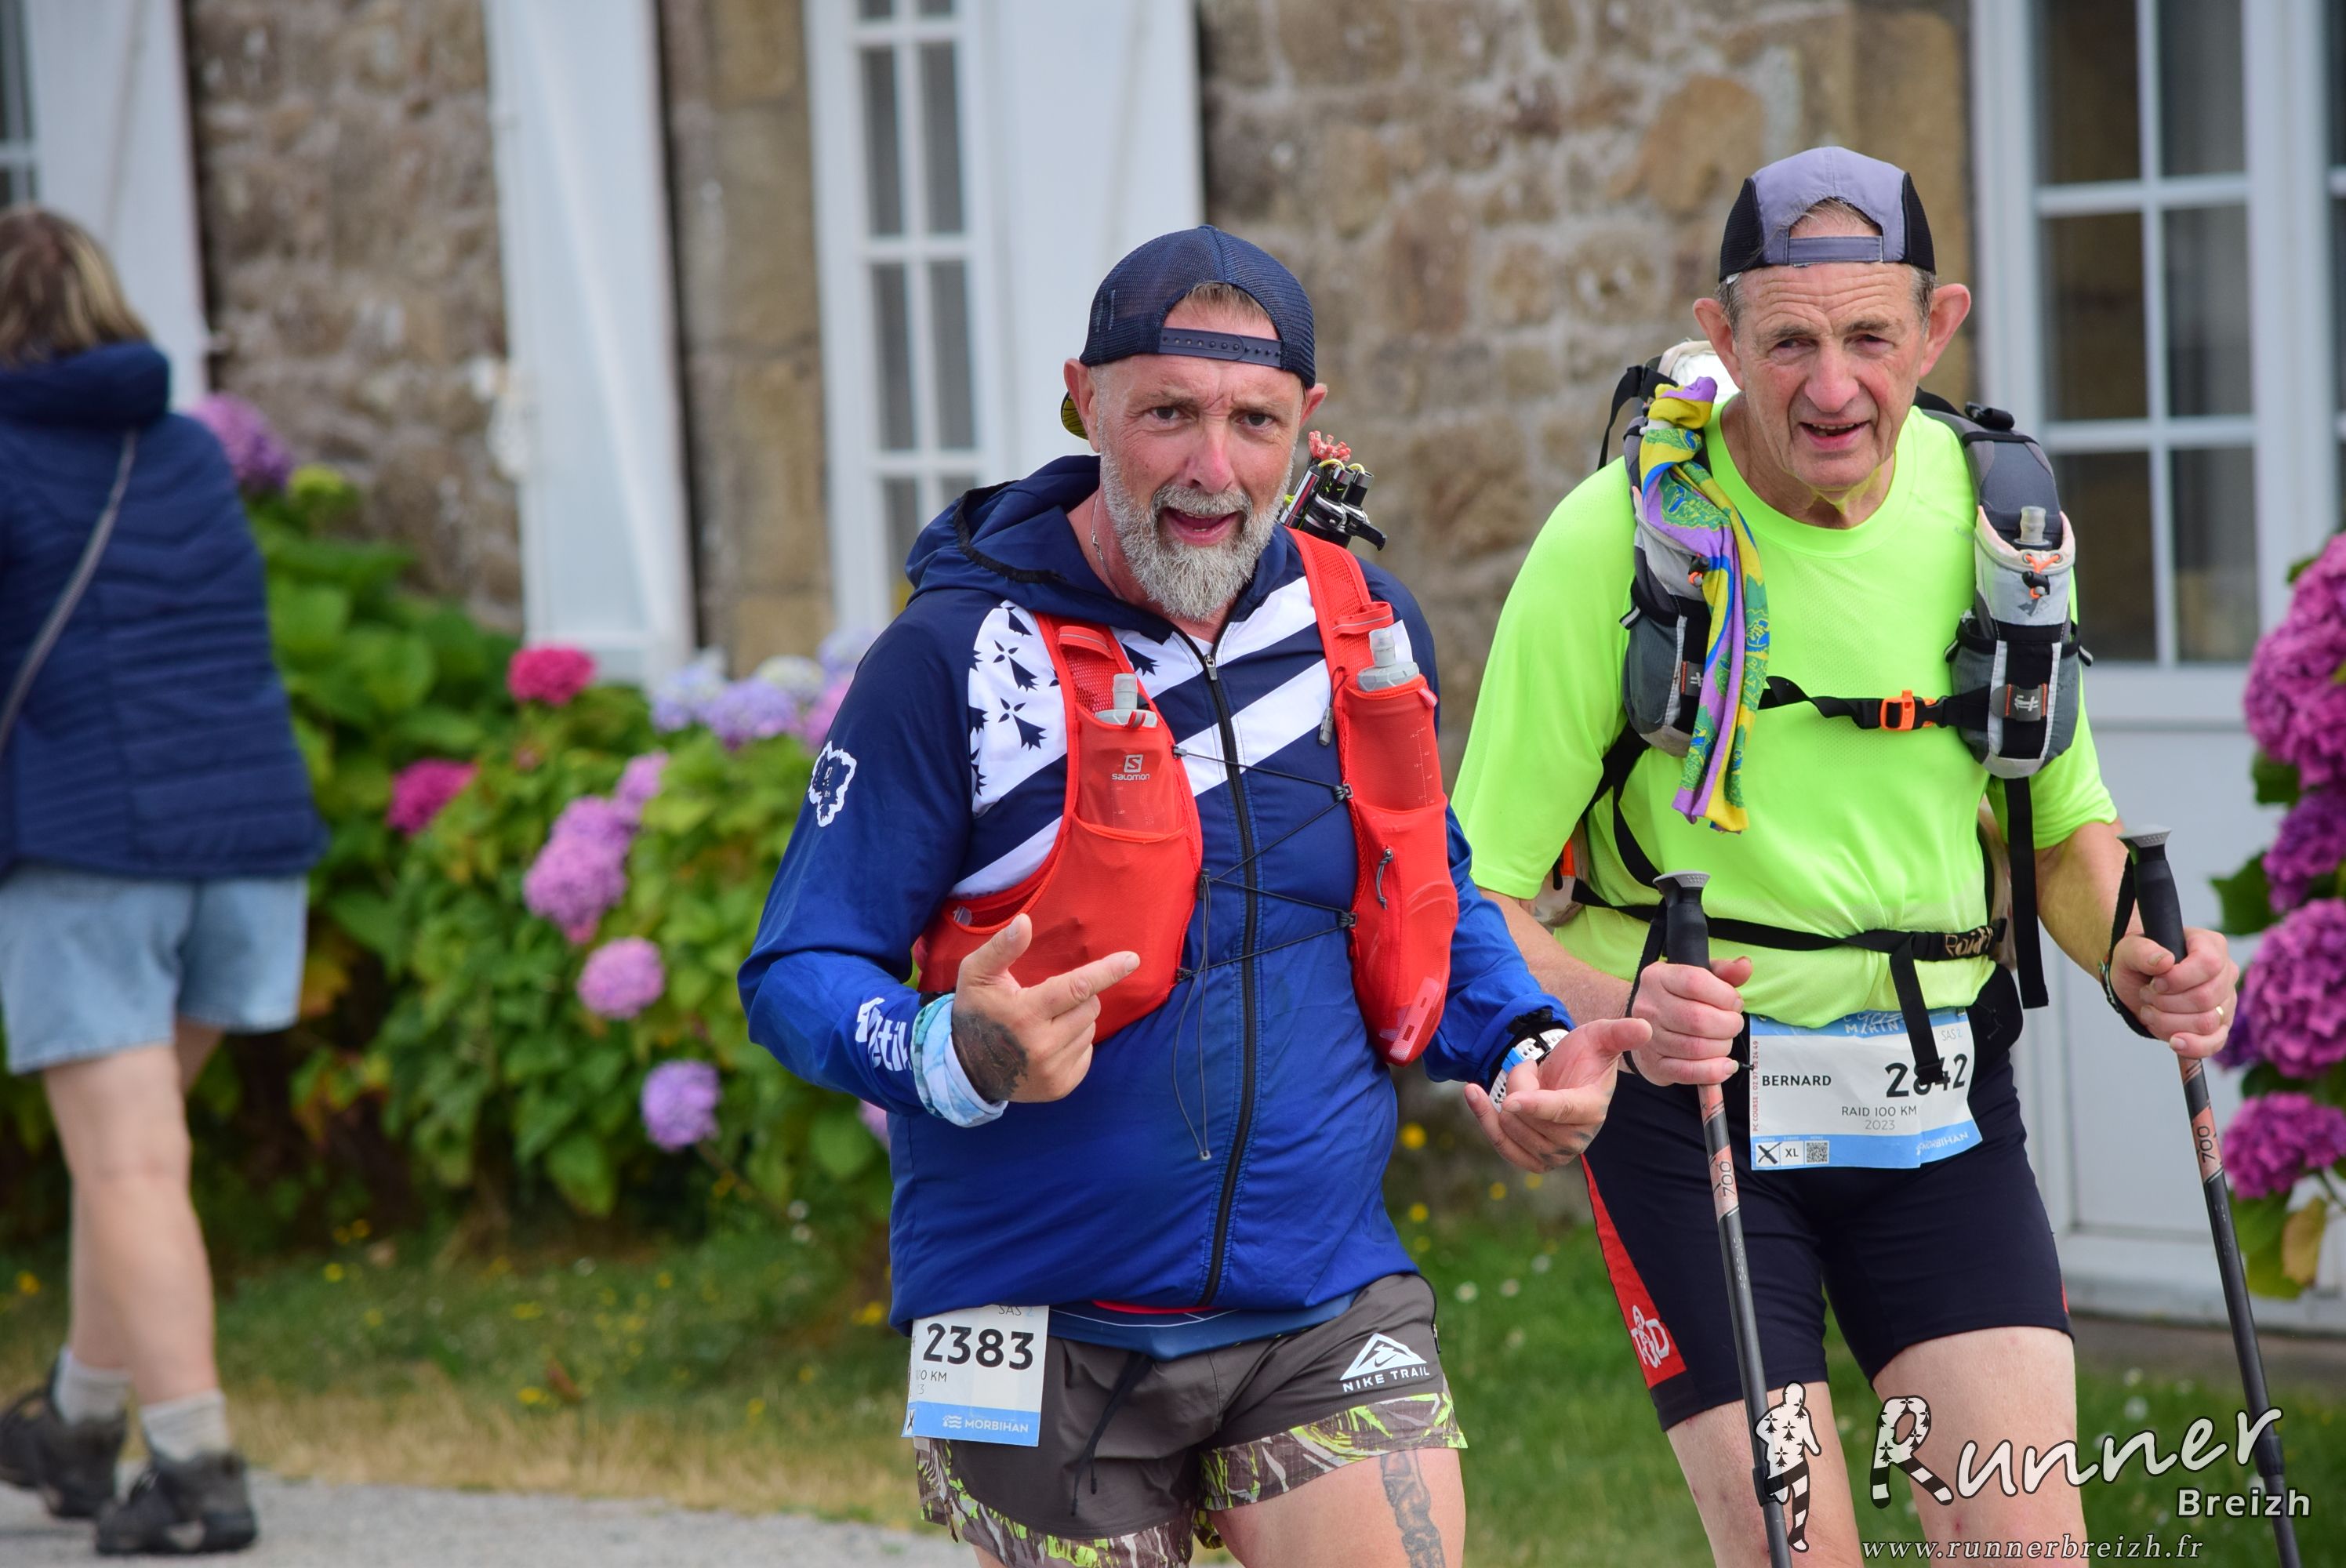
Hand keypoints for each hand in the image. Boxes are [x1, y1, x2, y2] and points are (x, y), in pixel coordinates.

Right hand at [952, 915, 1139, 1101]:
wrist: (967, 1069)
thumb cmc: (976, 1012)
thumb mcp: (976, 974)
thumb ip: (1001, 947)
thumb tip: (1025, 922)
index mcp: (1024, 1015)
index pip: (1077, 988)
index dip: (1107, 971)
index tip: (1132, 959)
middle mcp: (1042, 1047)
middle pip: (1090, 1007)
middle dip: (1079, 997)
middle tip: (1049, 1000)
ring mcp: (1053, 1071)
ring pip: (1090, 1029)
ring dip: (1076, 1020)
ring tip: (1045, 1023)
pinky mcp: (1061, 1087)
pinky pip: (1088, 1052)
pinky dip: (1075, 1042)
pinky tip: (1049, 1043)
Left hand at [1465, 1016, 1649, 1171]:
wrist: (1567, 1076)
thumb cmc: (1585, 1054)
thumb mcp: (1601, 1037)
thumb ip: (1620, 1033)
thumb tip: (1646, 1027)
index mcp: (1592, 1109)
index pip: (1562, 1112)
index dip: (1537, 1106)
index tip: (1511, 1100)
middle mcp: (1576, 1138)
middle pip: (1528, 1116)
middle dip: (1520, 1085)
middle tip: (1534, 1069)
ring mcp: (1555, 1153)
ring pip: (1511, 1127)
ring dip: (1508, 1097)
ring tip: (1528, 1083)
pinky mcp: (1534, 1160)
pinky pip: (1502, 1145)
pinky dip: (1484, 1119)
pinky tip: (1473, 1093)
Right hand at [1627, 956, 1749, 1086]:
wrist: (1639, 1025)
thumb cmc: (1676, 999)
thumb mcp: (1697, 976)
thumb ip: (1724, 971)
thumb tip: (1744, 966)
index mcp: (1658, 977)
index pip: (1695, 982)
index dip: (1724, 995)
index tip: (1734, 1003)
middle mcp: (1649, 1006)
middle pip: (1698, 1019)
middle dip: (1728, 1024)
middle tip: (1732, 1024)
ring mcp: (1649, 1038)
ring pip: (1697, 1048)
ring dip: (1722, 1047)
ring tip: (1724, 1041)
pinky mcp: (1654, 1065)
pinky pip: (1688, 1072)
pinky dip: (1713, 1071)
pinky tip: (1724, 1065)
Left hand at [2110, 926, 2237, 1059]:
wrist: (2136, 982)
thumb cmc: (2137, 961)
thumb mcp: (2128, 950)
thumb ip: (2141, 951)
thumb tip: (2164, 961)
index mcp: (2210, 945)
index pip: (2209, 964)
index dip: (2178, 978)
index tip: (2155, 982)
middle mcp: (2225, 972)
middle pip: (2206, 998)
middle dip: (2167, 1002)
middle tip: (2147, 994)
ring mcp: (2225, 1001)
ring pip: (2207, 1022)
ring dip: (2169, 1021)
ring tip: (2150, 1010)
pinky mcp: (2219, 1026)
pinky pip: (2215, 1042)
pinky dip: (2193, 1046)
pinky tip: (2174, 1042)